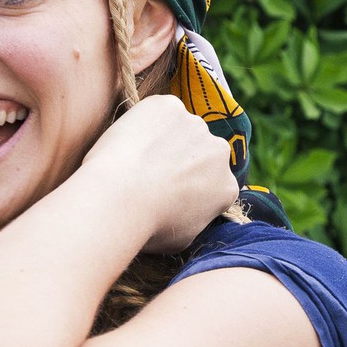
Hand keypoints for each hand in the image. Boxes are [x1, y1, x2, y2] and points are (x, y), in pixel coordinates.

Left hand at [78, 95, 237, 252]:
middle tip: (152, 173)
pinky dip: (147, 121)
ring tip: (136, 157)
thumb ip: (194, 218)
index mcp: (227, 187)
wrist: (120, 197)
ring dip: (165, 139)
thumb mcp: (182, 240)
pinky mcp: (170, 106)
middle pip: (202, 152)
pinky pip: (160, 110)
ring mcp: (196, 125)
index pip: (215, 183)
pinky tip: (130, 140)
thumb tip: (186, 214)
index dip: (192, 188)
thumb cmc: (147, 227)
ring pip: (181, 129)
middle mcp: (220, 152)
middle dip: (184, 160)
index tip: (170, 193)